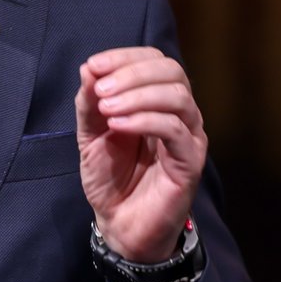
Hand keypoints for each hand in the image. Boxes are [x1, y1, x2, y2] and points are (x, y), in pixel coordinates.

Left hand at [75, 46, 206, 262]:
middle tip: (101, 89)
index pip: (155, 60)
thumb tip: (90, 68)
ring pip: (178, 97)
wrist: (119, 224)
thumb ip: (90, 102)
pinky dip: (145, 121)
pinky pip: (176, 130)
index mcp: (157, 101)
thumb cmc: (111, 178)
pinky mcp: (190, 162)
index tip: (94, 66)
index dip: (125, 57)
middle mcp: (180, 114)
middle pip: (172, 71)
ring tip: (106, 109)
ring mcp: (188, 137)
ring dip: (137, 96)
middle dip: (132, 73)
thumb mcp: (91, 134)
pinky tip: (118, 126)